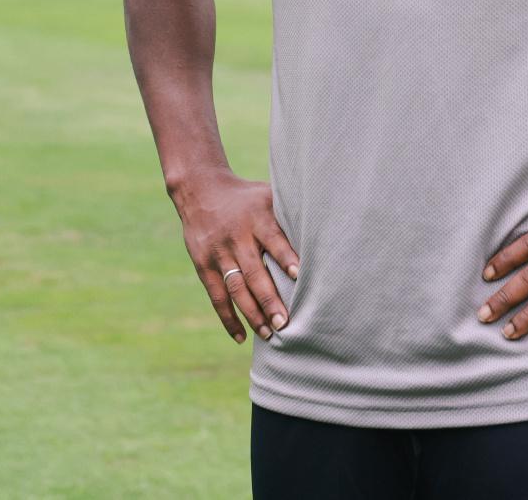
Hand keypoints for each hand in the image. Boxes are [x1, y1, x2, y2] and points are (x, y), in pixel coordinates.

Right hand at [169, 169, 300, 343]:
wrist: (200, 190)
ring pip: (235, 287)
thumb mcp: (267, 196)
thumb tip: (327, 233)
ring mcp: (218, 252)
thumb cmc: (246, 198)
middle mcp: (236, 236)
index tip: (299, 276)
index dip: (285, 258)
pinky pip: (216, 295)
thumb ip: (289, 215)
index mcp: (256, 218)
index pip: (273, 239)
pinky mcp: (203, 264)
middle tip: (284, 322)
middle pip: (253, 271)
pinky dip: (228, 318)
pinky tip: (241, 337)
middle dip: (268, 298)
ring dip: (251, 313)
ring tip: (268, 334)